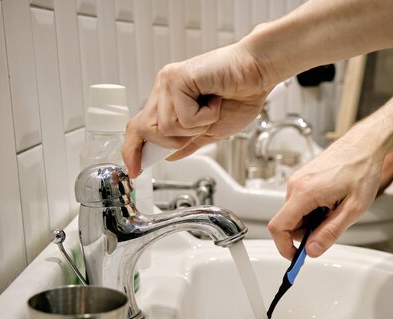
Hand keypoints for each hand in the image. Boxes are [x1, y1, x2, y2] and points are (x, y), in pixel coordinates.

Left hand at [123, 44, 273, 177]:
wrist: (258, 73)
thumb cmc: (242, 96)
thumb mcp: (211, 130)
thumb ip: (189, 143)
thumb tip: (170, 156)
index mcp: (170, 98)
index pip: (140, 127)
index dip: (133, 149)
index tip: (134, 170)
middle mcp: (165, 88)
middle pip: (147, 131)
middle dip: (175, 140)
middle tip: (201, 127)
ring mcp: (169, 82)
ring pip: (166, 128)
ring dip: (195, 127)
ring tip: (212, 109)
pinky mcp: (178, 78)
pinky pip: (183, 117)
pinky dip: (204, 117)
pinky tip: (215, 101)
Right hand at [268, 123, 385, 259]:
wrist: (365, 145)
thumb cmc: (362, 170)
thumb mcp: (353, 209)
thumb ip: (330, 232)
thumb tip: (312, 251)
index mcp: (304, 193)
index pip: (278, 227)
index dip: (284, 247)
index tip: (296, 257)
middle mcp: (295, 185)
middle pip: (288, 223)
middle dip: (306, 233)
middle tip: (332, 226)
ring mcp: (298, 180)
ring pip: (295, 214)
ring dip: (312, 220)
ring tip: (336, 209)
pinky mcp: (303, 179)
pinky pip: (300, 203)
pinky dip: (314, 210)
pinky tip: (332, 201)